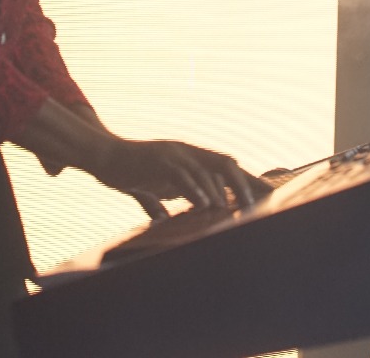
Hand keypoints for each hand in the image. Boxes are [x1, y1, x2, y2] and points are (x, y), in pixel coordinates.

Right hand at [95, 138, 255, 210]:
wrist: (102, 156)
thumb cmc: (127, 171)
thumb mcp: (150, 187)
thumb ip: (158, 200)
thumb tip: (163, 218)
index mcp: (187, 156)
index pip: (224, 165)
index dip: (247, 179)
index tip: (268, 194)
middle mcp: (185, 151)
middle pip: (225, 163)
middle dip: (245, 183)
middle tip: (260, 203)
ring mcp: (172, 154)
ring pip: (207, 169)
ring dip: (226, 189)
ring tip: (241, 207)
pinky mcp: (158, 161)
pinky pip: (182, 175)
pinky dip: (196, 189)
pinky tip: (206, 204)